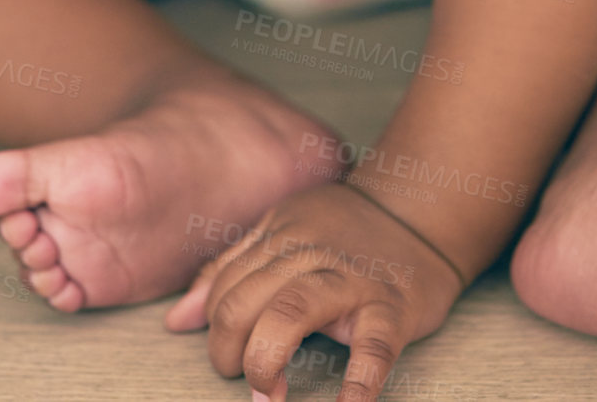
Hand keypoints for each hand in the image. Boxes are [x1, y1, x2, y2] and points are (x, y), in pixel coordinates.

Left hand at [163, 181, 464, 401]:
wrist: (419, 213)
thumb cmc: (343, 231)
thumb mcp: (281, 233)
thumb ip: (231, 271)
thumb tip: (177, 320)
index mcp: (279, 237)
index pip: (225, 287)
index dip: (215, 330)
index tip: (228, 358)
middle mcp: (310, 253)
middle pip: (246, 301)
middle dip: (231, 352)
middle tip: (246, 382)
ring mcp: (351, 278)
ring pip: (292, 311)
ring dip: (269, 361)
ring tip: (269, 399)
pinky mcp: (392, 306)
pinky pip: (373, 345)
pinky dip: (358, 383)